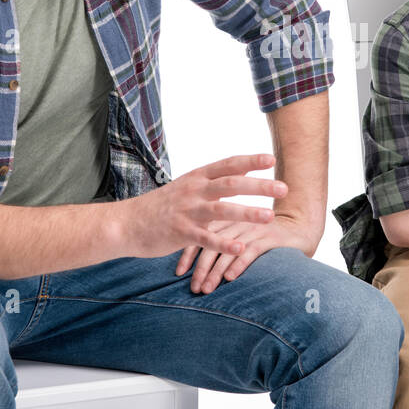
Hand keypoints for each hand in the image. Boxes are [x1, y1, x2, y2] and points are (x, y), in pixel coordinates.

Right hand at [119, 153, 287, 259]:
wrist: (125, 223)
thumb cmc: (160, 207)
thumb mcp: (186, 187)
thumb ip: (210, 182)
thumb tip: (239, 174)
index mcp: (197, 177)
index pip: (228, 164)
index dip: (250, 161)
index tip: (272, 159)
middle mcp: (194, 190)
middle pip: (231, 183)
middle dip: (259, 185)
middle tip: (283, 188)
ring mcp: (187, 211)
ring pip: (221, 209)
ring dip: (247, 212)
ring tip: (269, 217)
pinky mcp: (180, 233)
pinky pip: (206, 238)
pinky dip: (224, 243)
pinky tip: (241, 248)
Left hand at [177, 213, 319, 293]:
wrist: (299, 227)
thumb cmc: (263, 236)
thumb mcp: (239, 236)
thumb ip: (220, 243)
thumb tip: (195, 267)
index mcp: (226, 218)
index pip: (200, 234)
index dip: (187, 253)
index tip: (178, 272)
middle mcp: (237, 222)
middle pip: (211, 243)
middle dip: (200, 268)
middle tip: (194, 288)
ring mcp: (253, 229)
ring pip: (228, 250)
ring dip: (216, 272)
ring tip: (207, 289)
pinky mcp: (270, 237)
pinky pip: (251, 251)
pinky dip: (239, 264)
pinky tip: (230, 279)